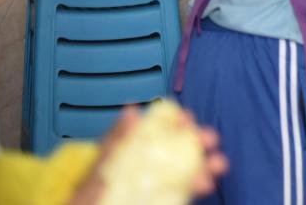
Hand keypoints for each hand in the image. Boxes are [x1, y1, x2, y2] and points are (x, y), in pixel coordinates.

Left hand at [69, 105, 228, 203]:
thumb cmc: (87, 196)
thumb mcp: (101, 165)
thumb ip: (116, 141)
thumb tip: (132, 110)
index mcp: (130, 151)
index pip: (156, 129)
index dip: (175, 122)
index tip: (188, 120)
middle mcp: (146, 165)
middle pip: (178, 147)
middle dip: (198, 141)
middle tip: (210, 140)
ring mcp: (155, 183)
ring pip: (187, 168)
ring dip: (206, 164)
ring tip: (218, 164)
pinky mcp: (162, 197)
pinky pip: (184, 188)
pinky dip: (198, 184)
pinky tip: (204, 184)